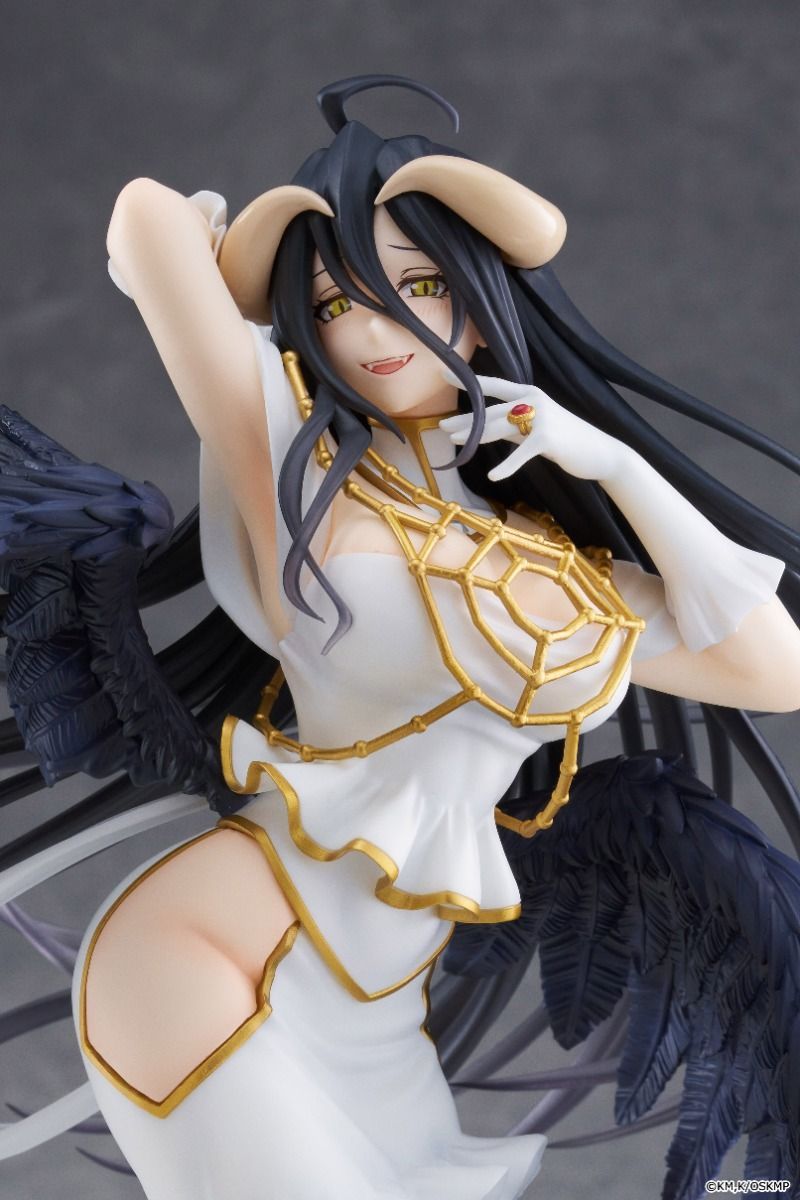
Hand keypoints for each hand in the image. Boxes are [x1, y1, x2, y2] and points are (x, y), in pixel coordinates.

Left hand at [439, 374, 626, 482]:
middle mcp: (534, 400)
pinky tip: (493, 476)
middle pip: (490, 411)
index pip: (493, 385)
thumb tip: (485, 431)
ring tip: (453, 443)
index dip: (468, 381)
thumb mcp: (534, 430)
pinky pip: (521, 453)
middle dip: (465, 421)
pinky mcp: (547, 438)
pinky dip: (507, 466)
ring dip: (474, 437)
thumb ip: (512, 427)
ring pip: (499, 427)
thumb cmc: (566, 441)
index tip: (443, 372)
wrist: (600, 452)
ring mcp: (541, 417)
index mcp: (530, 394)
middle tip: (441, 427)